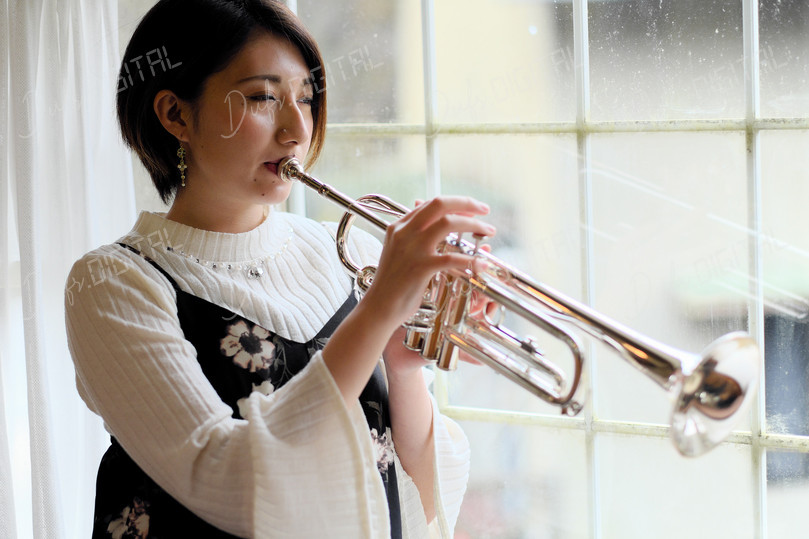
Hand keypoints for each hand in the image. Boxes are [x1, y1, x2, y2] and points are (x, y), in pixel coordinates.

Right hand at [360, 196, 495, 335]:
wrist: (379, 307)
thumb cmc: (393, 284)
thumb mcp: (399, 253)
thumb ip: (416, 239)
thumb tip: (441, 230)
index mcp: (399, 227)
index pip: (430, 204)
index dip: (454, 203)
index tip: (471, 209)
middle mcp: (405, 232)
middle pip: (440, 204)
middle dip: (466, 203)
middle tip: (484, 210)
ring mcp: (412, 249)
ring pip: (448, 223)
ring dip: (473, 224)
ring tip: (487, 231)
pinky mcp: (421, 267)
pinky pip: (451, 258)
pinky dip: (470, 260)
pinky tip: (480, 264)